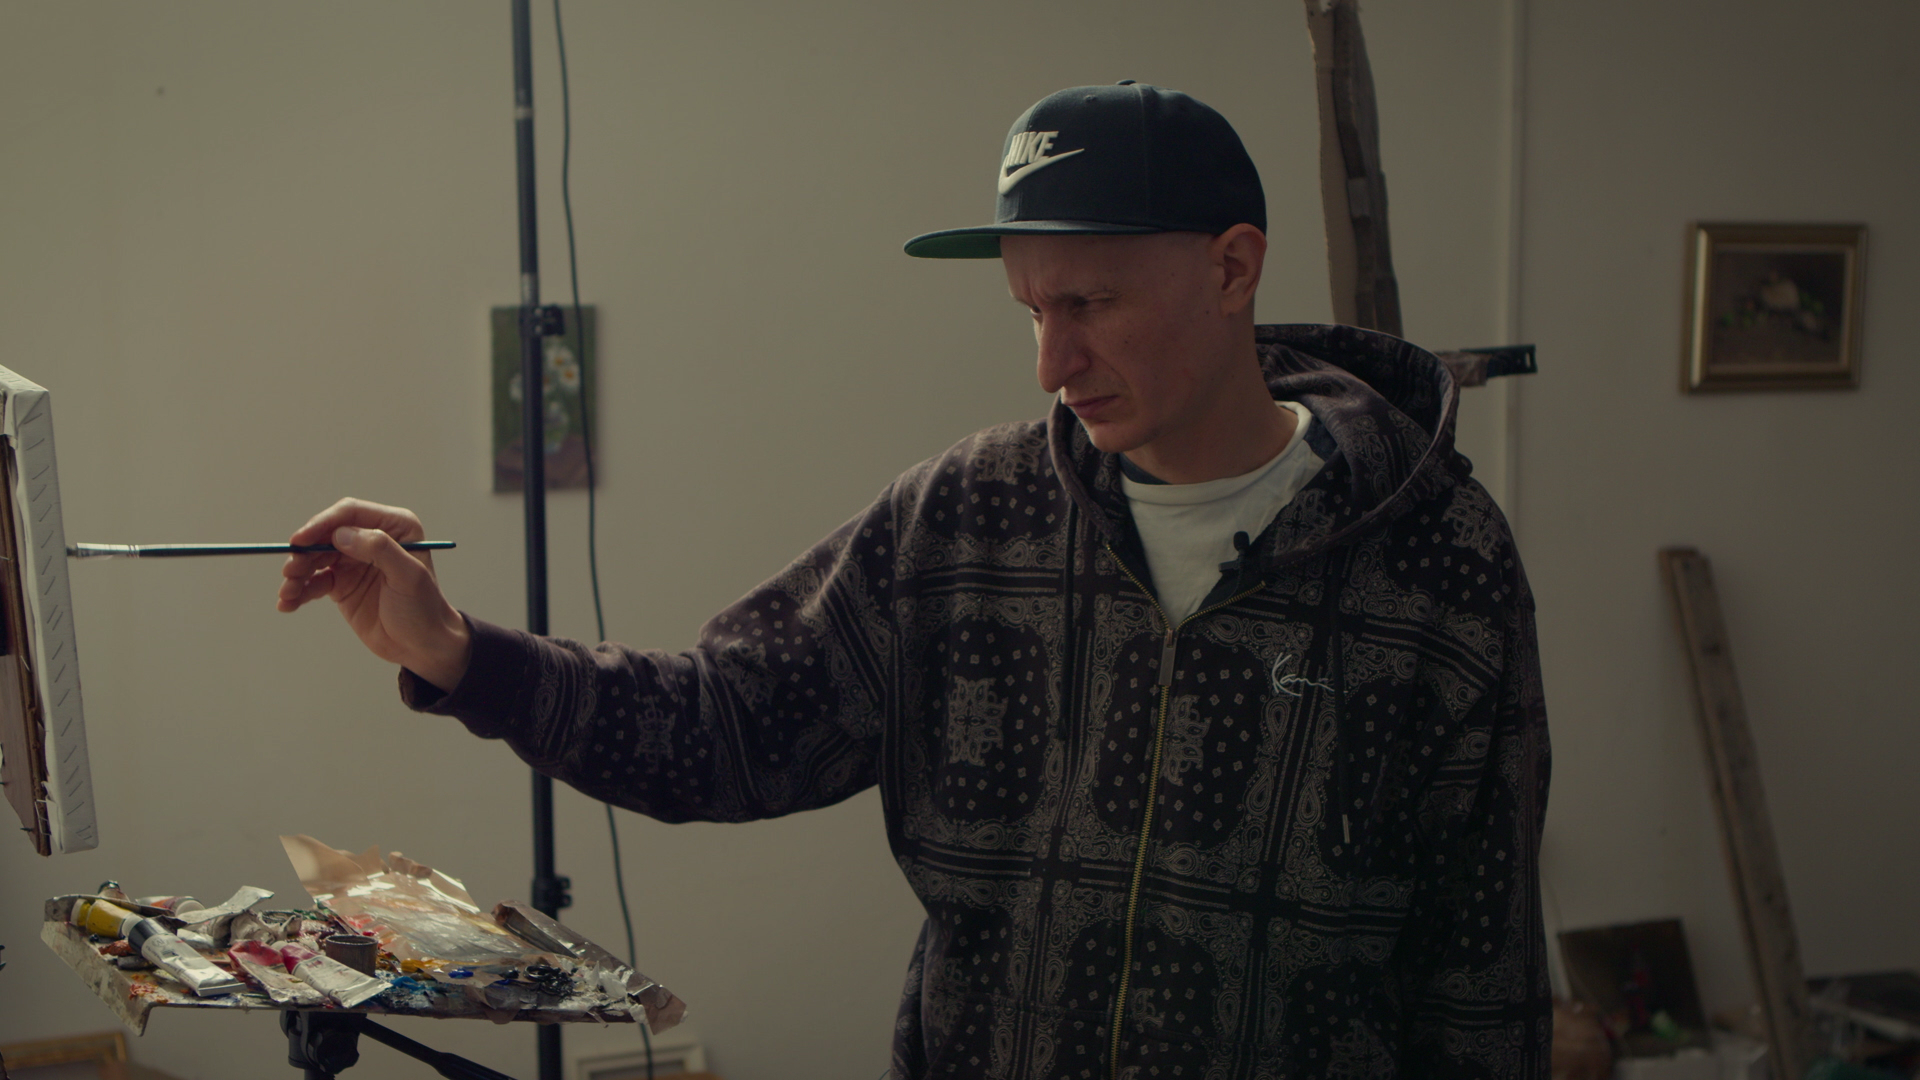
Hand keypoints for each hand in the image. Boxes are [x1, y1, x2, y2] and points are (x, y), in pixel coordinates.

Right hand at [277, 497, 471, 691]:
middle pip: (326, 535)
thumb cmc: (423, 608)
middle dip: (304, 553)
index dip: (322, 524)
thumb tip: (342, 534)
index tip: (300, 541)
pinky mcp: (341, 584)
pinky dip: (299, 590)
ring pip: (315, 557)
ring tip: (287, 593)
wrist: (422, 646)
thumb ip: (380, 550)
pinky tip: (288, 604)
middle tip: (290, 572)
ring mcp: (354, 561)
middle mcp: (371, 538)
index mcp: (394, 527)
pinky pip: (313, 581)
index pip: (350, 514)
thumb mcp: (409, 577)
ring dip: (297, 573)